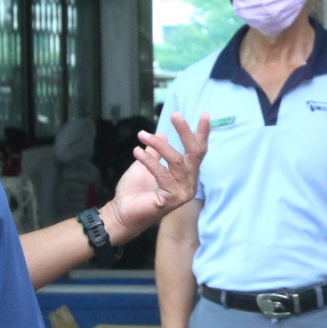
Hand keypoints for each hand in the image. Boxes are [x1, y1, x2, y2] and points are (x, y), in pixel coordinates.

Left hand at [101, 115, 209, 241]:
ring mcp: (183, 192)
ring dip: (159, 145)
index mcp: (187, 175)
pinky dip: (149, 160)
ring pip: (176, 160)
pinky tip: (137, 152)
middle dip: (186, 132)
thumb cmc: (135, 191)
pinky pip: (162, 173)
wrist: (122, 212)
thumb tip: (163, 133)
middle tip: (175, 115)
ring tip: (143, 135)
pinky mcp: (172, 199)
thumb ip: (157, 151)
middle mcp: (189, 183)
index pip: (198, 151)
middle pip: (194, 153)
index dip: (201, 133)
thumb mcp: (146, 163)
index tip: (205, 115)